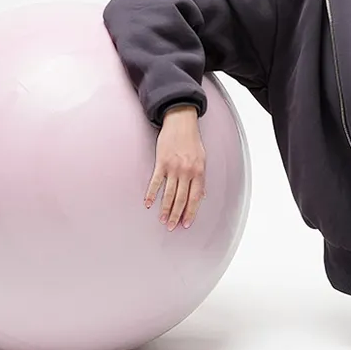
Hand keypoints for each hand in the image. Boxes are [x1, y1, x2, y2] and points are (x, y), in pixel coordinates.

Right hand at [147, 109, 205, 230]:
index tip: (186, 224)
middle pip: (182, 199)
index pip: (195, 198)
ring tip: (162, 220)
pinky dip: (151, 194)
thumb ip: (201, 178)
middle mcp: (187, 172)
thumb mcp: (203, 159)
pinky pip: (156, 182)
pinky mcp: (161, 162)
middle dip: (176, 215)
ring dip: (165, 209)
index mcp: (199, 172)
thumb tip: (202, 196)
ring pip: (169, 194)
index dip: (191, 212)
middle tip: (171, 227)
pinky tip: (148, 203)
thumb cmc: (192, 141)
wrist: (181, 122)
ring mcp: (174, 167)